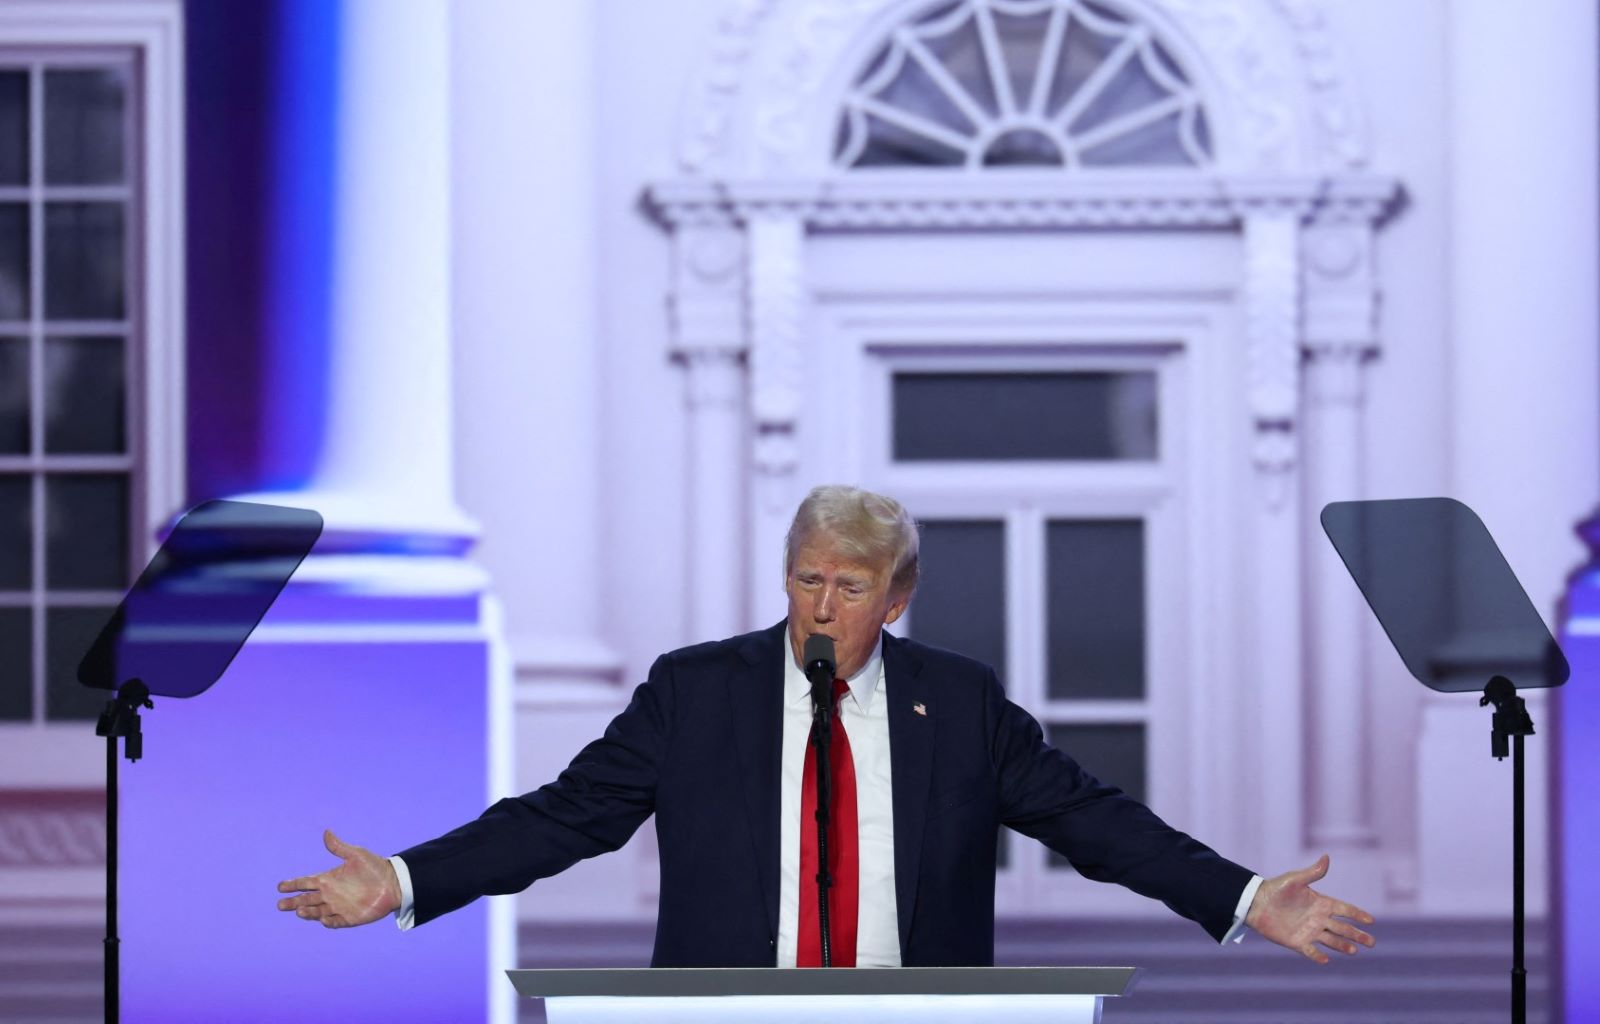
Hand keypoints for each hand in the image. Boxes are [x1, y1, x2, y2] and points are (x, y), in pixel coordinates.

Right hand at [276, 830, 401, 928]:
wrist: (394, 882)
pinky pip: (336, 922)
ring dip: (308, 912)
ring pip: (317, 912)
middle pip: (306, 900)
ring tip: (299, 910)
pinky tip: (324, 919)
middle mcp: (330, 895)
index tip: (280, 886)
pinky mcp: (350, 918)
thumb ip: (339, 847)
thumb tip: (326, 832)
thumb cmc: (375, 867)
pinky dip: (329, 922)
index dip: (292, 885)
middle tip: (280, 904)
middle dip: (293, 902)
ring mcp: (339, 907)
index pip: (306, 883)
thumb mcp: (356, 854)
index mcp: (329, 880)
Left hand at [1246, 854, 1374, 963]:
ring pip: (1331, 940)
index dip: (1357, 914)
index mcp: (1321, 903)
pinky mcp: (1297, 942)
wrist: (1255, 903)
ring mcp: (1309, 931)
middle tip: (1372, 942)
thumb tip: (1326, 857)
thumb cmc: (1276, 889)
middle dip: (1357, 935)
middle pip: (1343, 928)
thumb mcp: (1295, 880)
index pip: (1344, 909)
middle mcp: (1318, 918)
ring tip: (1354, 950)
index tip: (1370, 920)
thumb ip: (1312, 873)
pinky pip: (1310, 951)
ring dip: (1342, 945)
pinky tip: (1326, 960)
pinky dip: (1317, 956)